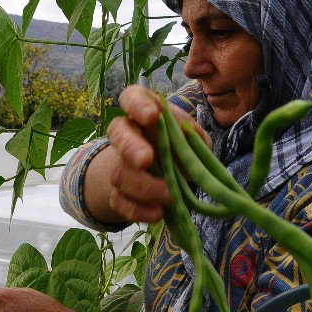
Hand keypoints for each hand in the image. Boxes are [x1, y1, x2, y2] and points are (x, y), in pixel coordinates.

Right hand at [87, 85, 208, 223]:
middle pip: (116, 133)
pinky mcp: (119, 193)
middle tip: (146, 160)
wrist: (168, 175)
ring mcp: (119, 164)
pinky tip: (158, 214)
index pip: (131, 98)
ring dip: (143, 186)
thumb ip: (194, 135)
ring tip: (169, 196)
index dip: (138, 105)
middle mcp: (126, 134)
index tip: (153, 116)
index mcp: (143, 111)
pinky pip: (121, 202)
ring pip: (119, 173)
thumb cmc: (181, 146)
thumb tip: (188, 135)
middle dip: (130, 147)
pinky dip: (139, 210)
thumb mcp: (194, 137)